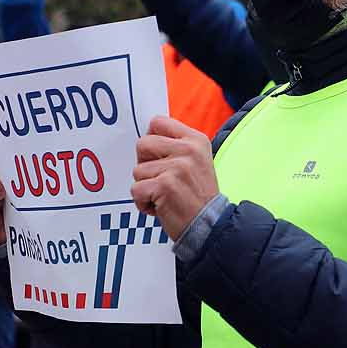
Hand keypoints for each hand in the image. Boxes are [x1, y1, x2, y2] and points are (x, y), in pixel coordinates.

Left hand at [131, 116, 219, 239]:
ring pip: (137, 170)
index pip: (158, 122)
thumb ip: (175, 146)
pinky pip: (136, 189)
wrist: (210, 225)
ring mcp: (177, 167)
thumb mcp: (196, 161)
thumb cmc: (198, 196)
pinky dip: (143, 203)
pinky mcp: (165, 185)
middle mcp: (188, 150)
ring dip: (145, 187)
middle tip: (160, 179)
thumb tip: (146, 137)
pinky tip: (160, 206)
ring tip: (164, 196)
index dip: (151, 139)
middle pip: (142, 144)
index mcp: (195, 140)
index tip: (157, 156)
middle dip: (144, 164)